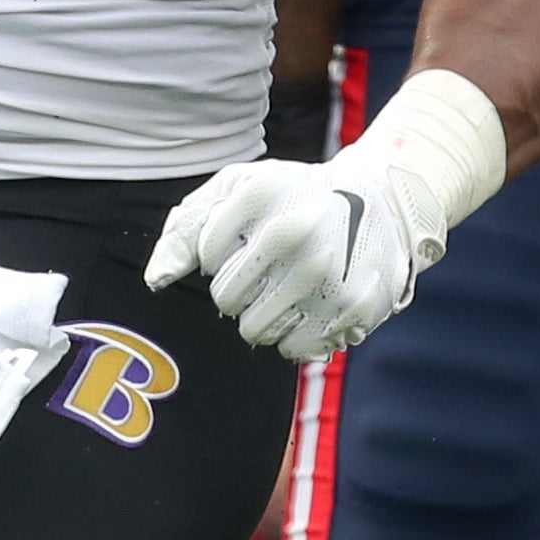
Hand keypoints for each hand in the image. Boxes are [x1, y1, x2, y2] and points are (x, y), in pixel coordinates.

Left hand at [144, 151, 448, 361]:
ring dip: (265, 317)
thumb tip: (157, 280)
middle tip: (266, 271)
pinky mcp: (354, 306)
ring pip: (256, 331)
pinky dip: (296, 337)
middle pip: (226, 299)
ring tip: (288, 289)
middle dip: (238, 291)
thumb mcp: (239, 190)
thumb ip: (187, 228)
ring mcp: (326, 271)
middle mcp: (294, 229)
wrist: (382, 203)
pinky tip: (312, 306)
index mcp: (259, 191)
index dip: (219, 254)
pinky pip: (295, 350)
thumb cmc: (293, 199)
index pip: (205, 254)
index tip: (245, 240)